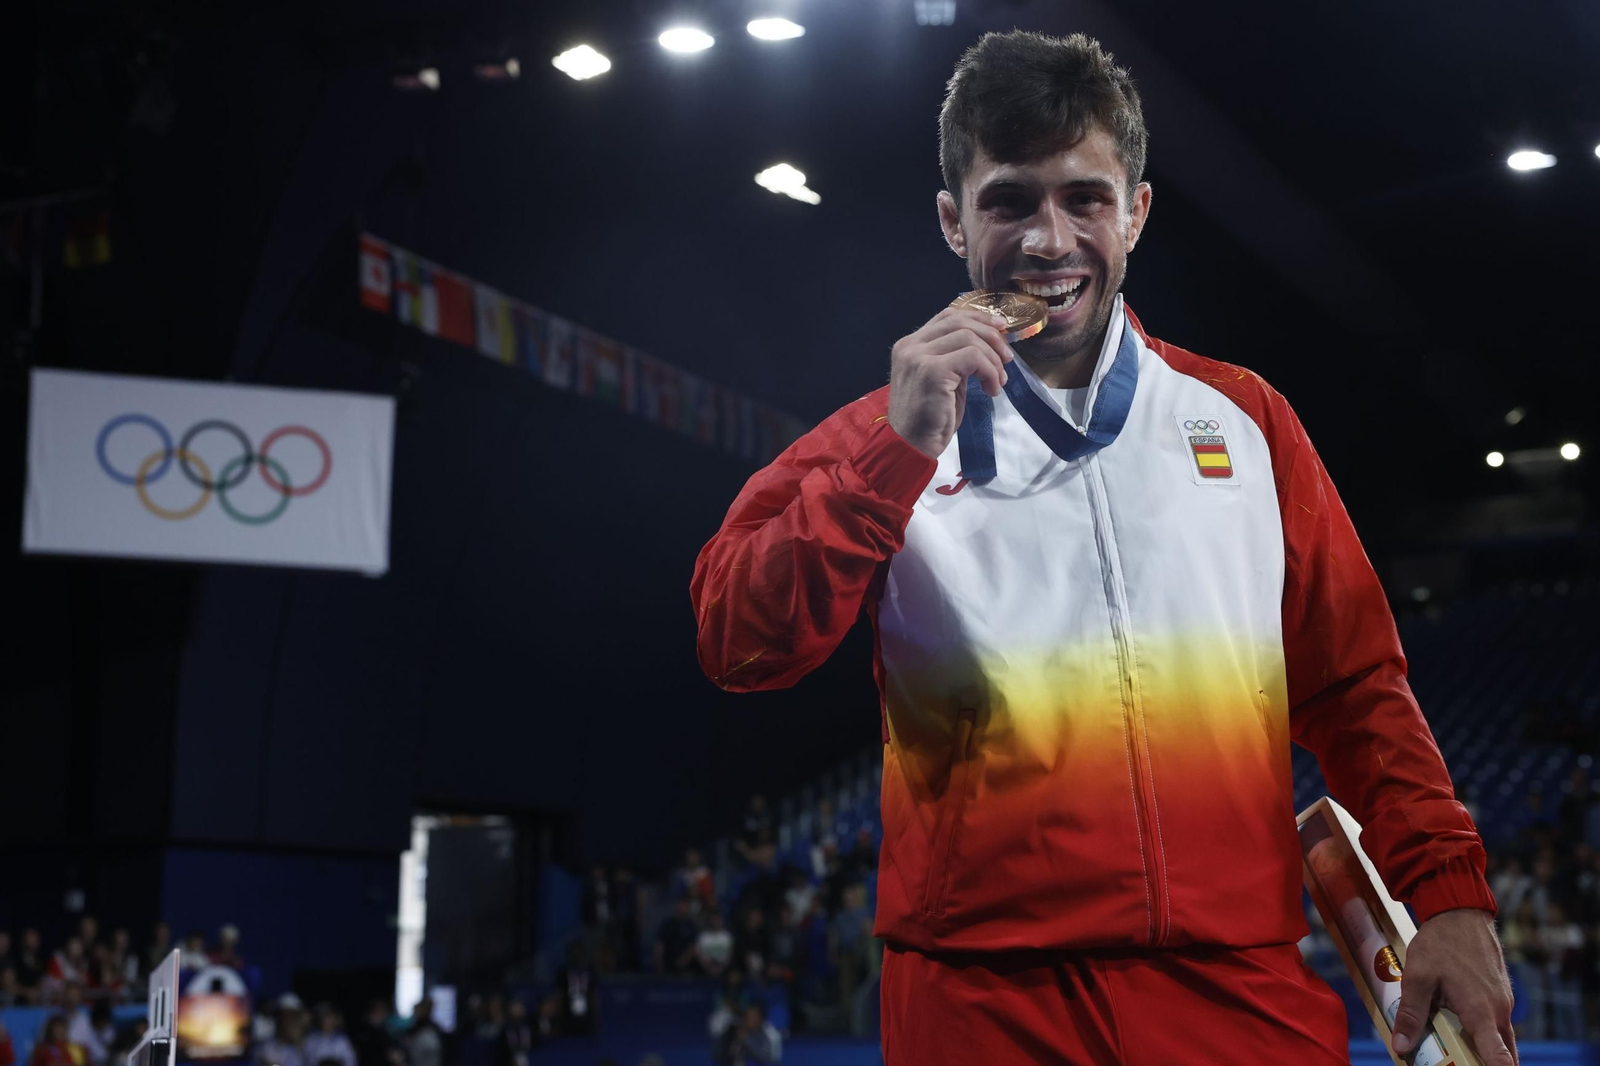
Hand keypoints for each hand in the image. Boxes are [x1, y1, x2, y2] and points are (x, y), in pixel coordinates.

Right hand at [887, 307, 1015, 458]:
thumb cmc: (929, 420)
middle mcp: (910, 346)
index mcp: (910, 345)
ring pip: (969, 338)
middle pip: (960, 322)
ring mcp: (918, 356)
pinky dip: (989, 371)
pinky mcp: (931, 371)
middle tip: (1007, 359)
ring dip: (993, 360)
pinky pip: (973, 357)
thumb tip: (989, 343)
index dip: (978, 317)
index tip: (1001, 328)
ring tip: (998, 383)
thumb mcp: (943, 380)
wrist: (911, 447)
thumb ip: (957, 358)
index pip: (948, 316)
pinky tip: (990, 391)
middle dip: (991, 337)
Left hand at [1391, 908, 1515, 1064]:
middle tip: (1461, 1062)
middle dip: (1485, 1063)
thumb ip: (1411, 1014)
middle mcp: (1499, 1010)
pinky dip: (1485, 1032)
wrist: (1460, 912)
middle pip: (1503, 1053)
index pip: (1500, 1057)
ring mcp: (1503, 1001)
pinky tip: (1461, 1027)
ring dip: (1486, 1048)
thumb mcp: (1418, 977)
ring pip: (1501, 1037)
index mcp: (1481, 1012)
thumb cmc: (1440, 942)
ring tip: (1460, 1053)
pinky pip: (1497, 1021)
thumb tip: (1402, 1047)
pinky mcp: (1500, 993)